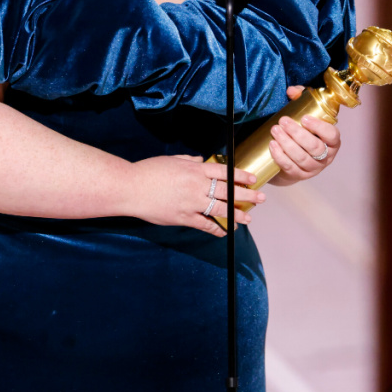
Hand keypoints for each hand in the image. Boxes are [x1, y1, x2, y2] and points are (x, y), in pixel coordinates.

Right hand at [123, 154, 265, 236]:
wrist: (131, 187)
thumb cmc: (149, 171)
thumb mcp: (172, 160)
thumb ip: (189, 160)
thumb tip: (200, 161)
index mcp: (194, 169)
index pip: (224, 172)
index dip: (241, 176)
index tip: (252, 179)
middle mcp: (196, 186)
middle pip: (227, 191)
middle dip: (246, 195)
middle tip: (260, 199)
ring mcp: (191, 203)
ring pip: (220, 209)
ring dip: (236, 214)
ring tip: (248, 218)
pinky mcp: (183, 217)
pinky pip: (204, 224)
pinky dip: (216, 228)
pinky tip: (225, 231)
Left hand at [268, 85, 341, 186]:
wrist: (293, 157)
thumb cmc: (302, 131)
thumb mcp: (304, 112)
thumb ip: (301, 97)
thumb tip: (291, 91)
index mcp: (332, 141)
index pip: (332, 135)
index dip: (319, 127)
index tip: (304, 118)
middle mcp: (326, 156)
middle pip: (315, 147)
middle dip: (297, 133)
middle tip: (282, 121)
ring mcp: (313, 169)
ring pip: (301, 158)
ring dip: (287, 143)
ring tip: (275, 130)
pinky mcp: (299, 176)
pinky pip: (290, 167)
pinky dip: (280, 156)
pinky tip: (273, 145)